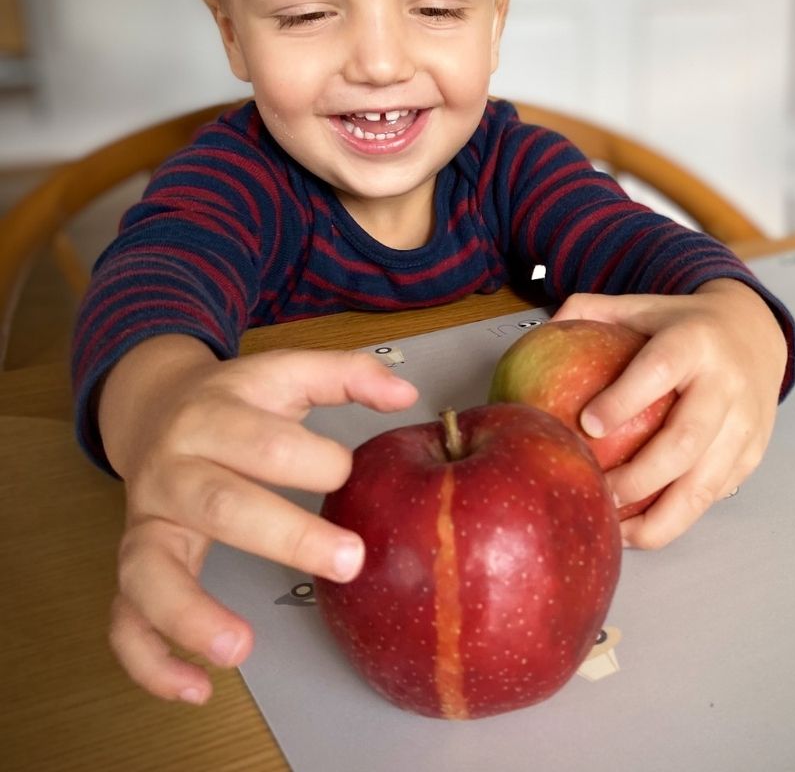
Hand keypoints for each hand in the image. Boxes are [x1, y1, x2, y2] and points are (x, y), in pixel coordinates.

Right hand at [98, 336, 417, 703]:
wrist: (153, 409)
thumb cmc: (235, 402)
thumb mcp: (284, 374)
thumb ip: (346, 375)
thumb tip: (405, 394)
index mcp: (213, 417)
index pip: (266, 442)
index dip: (316, 460)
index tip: (350, 474)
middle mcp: (173, 469)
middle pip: (220, 504)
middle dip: (286, 536)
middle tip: (349, 561)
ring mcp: (145, 520)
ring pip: (150, 568)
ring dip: (191, 612)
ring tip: (240, 647)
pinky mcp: (133, 563)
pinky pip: (124, 618)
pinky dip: (150, 659)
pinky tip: (197, 686)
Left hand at [552, 280, 786, 548]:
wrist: (756, 332)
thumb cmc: (682, 326)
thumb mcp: (641, 307)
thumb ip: (590, 312)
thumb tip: (540, 331)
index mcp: (694, 341)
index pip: (659, 370)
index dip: (624, 400)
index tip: (586, 426)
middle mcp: (726, 383)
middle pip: (684, 441)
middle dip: (638, 478)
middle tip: (597, 492)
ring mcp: (746, 423)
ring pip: (705, 484)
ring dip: (659, 516)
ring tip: (616, 530)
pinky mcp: (753, 453)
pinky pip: (715, 495)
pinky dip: (678, 517)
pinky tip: (640, 527)